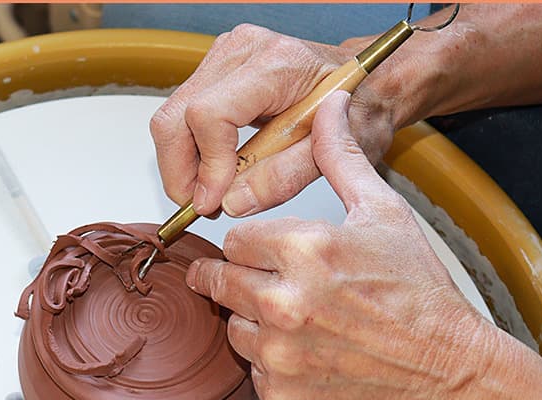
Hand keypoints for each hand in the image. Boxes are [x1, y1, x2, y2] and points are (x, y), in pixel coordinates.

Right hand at [149, 24, 400, 218]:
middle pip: (175, 115)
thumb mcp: (337, 153)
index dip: (206, 166)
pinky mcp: (216, 69)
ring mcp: (225, 55)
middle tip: (202, 206)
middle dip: (180, 171)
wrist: (369, 82)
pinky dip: (190, 151)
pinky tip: (215, 172)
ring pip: (171, 117)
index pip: (209, 115)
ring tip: (211, 193)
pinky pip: (182, 115)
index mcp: (276, 64)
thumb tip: (232, 202)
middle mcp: (242, 50)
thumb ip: (284, 178)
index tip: (214, 203)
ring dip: (183, 164)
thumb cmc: (359, 110)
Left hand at [187, 90, 495, 399]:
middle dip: (237, 279)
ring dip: (254, 324)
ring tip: (301, 320)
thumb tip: (330, 106)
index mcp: (304, 250)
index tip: (264, 252)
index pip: (235, 239)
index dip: (250, 245)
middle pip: (219, 282)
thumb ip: (342, 158)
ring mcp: (279, 354)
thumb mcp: (384, 213)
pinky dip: (274, 366)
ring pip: (234, 329)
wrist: (447, 370)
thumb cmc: (420, 295)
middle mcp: (283, 303)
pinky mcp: (281, 394)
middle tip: (265, 283)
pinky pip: (254, 373)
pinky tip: (311, 354)